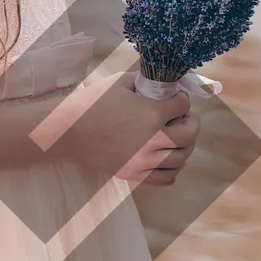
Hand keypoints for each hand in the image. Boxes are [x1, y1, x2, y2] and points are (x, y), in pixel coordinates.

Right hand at [66, 72, 201, 186]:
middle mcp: (153, 140)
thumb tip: (165, 86)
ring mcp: (144, 160)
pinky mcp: (135, 174)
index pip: (182, 106)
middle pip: (189, 135)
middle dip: (191, 123)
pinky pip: (166, 178)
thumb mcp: (121, 83)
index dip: (182, 100)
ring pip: (181, 158)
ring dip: (185, 146)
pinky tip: (169, 159)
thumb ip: (146, 83)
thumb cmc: (93, 102)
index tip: (178, 99)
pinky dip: (174, 169)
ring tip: (178, 139)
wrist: (69, 130)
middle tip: (186, 118)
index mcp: (152, 114)